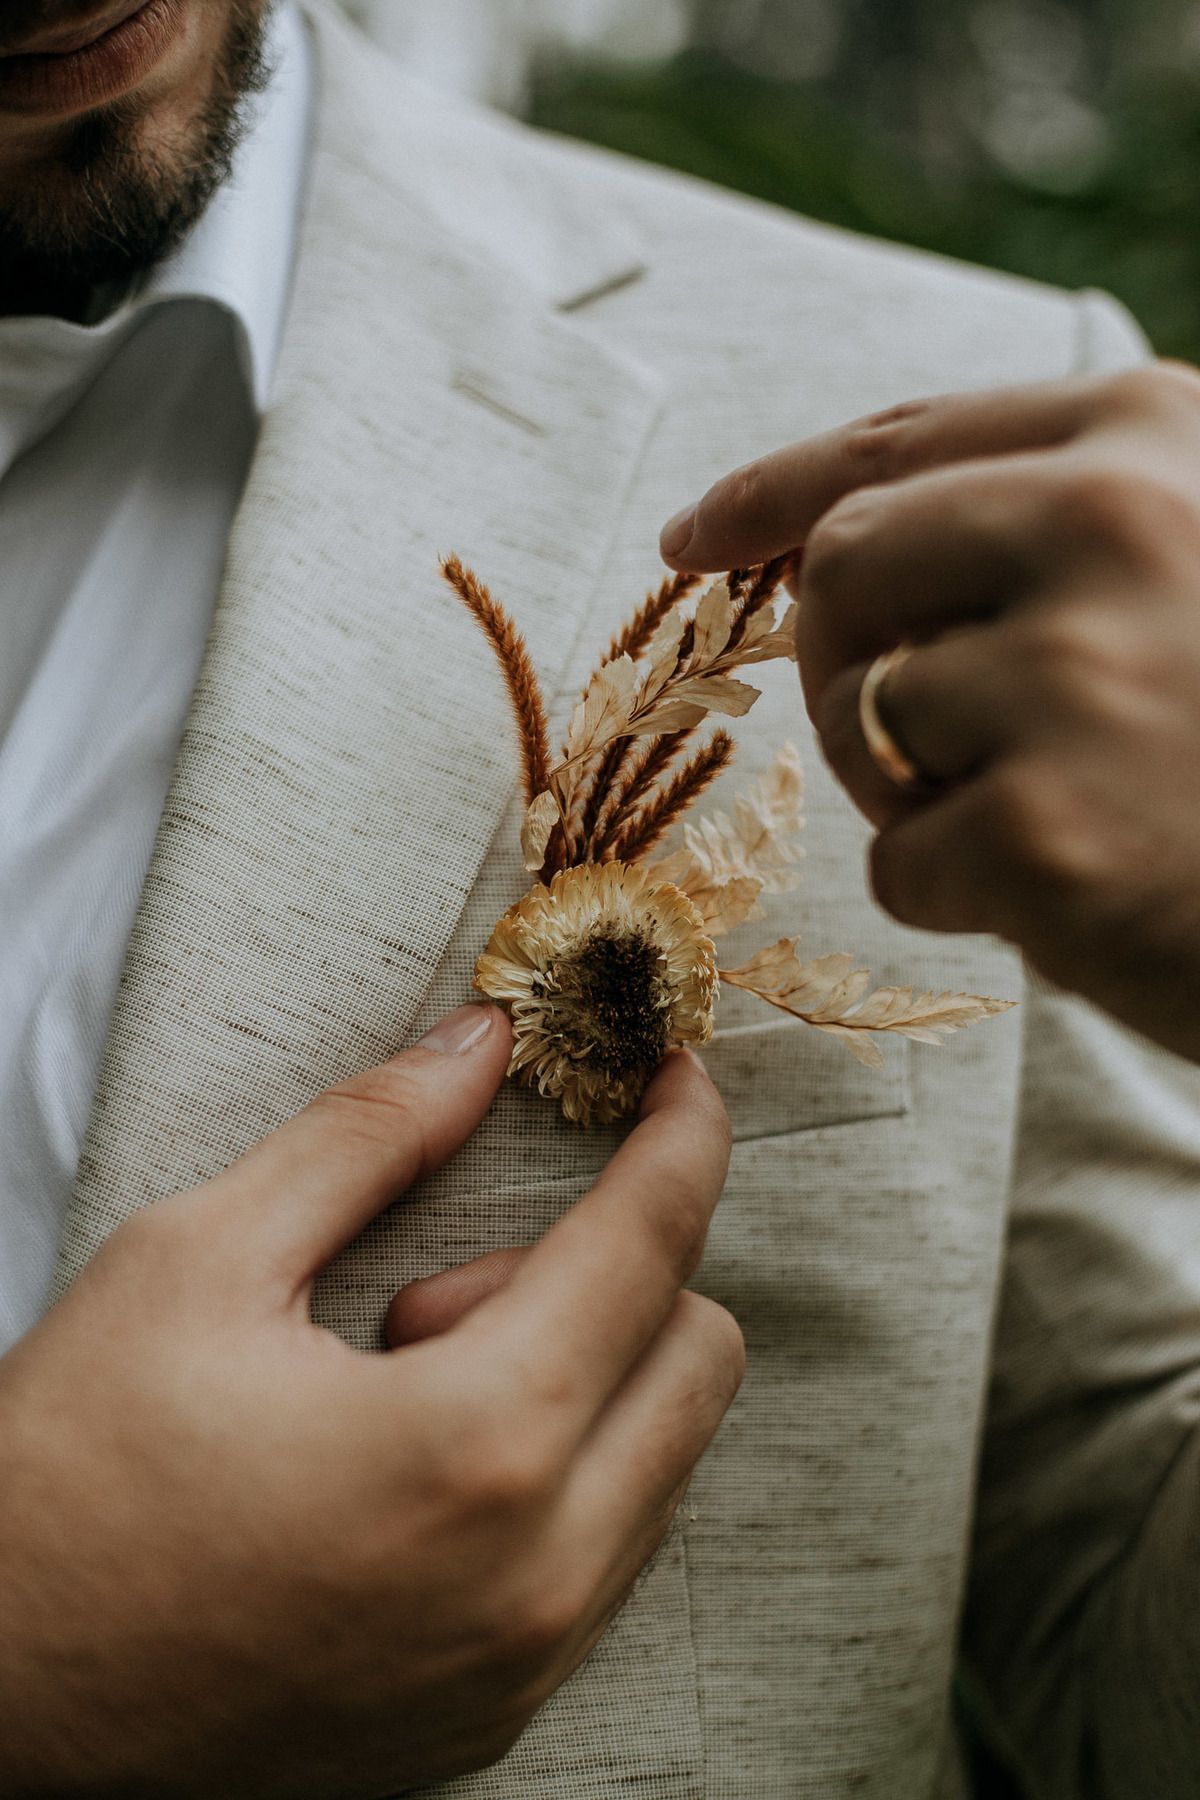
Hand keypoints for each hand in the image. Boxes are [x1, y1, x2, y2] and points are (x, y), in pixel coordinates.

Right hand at [0, 1005, 739, 1797]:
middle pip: (699, 1352)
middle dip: (608, 1277)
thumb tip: (483, 1043)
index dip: (680, 1135)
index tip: (678, 1078)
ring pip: (665, 1453)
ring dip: (577, 1379)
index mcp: (475, 1445)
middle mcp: (536, 1575)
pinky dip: (557, 1469)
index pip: (651, 1245)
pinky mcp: (496, 1713)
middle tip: (434, 1287)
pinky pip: (609, 1547)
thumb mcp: (200, 1260)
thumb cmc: (68, 1477)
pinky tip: (413, 1469)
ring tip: (399, 1387)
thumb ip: (369, 1132)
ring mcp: (524, 1662)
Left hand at [661, 363, 1199, 1059]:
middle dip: (844, 661)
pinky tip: (1071, 891)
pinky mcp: (1046, 837)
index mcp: (1151, 438)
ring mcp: (1077, 678)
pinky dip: (958, 892)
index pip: (894, 445)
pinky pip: (899, 861)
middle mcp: (1112, 526)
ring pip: (859, 722)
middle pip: (842, 573)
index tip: (694, 535)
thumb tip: (837, 535)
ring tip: (1049, 811)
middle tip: (918, 733)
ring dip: (916, 787)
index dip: (772, 491)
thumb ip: (1060, 520)